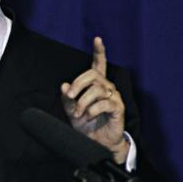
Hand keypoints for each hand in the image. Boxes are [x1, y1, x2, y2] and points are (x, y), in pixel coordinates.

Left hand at [61, 37, 128, 162]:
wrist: (95, 142)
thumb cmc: (85, 123)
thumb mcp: (70, 109)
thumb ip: (67, 97)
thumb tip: (64, 85)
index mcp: (96, 84)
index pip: (99, 64)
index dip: (99, 52)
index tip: (97, 39)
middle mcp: (107, 87)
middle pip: (93, 75)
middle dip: (78, 84)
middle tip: (70, 97)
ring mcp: (114, 97)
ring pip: (97, 90)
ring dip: (83, 102)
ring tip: (78, 114)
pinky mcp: (118, 108)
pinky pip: (104, 103)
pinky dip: (92, 110)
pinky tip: (88, 117)